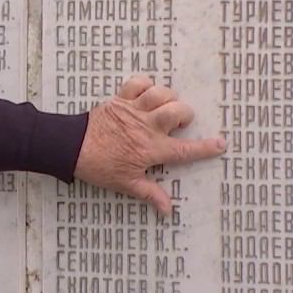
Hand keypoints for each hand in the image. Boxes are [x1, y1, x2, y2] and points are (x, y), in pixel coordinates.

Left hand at [73, 76, 225, 214]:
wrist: (71, 148)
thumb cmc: (100, 167)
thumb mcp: (126, 183)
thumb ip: (150, 194)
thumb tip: (168, 210)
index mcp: (151, 149)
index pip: (185, 150)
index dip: (205, 147)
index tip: (221, 144)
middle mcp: (147, 127)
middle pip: (179, 111)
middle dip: (185, 115)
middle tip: (177, 124)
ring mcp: (133, 110)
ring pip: (162, 93)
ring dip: (168, 98)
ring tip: (164, 108)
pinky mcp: (119, 100)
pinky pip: (138, 83)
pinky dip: (145, 84)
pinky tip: (145, 94)